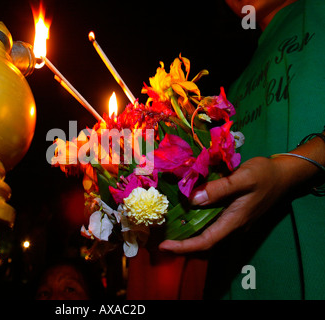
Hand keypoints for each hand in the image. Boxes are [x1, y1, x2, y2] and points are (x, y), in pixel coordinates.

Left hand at [159, 156, 289, 253]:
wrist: (284, 174)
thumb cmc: (265, 174)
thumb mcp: (243, 178)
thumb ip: (220, 189)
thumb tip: (193, 198)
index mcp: (234, 220)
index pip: (206, 241)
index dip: (184, 246)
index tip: (164, 246)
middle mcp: (233, 224)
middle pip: (204, 241)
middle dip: (182, 243)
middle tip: (160, 238)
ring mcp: (233, 220)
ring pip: (207, 231)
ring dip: (188, 232)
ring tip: (167, 226)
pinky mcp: (233, 212)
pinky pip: (211, 221)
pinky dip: (196, 220)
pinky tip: (184, 210)